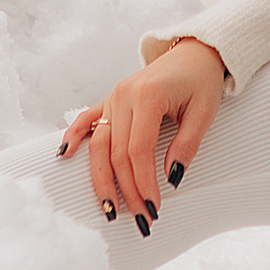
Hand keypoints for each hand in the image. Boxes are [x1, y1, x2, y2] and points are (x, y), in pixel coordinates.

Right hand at [60, 38, 226, 228]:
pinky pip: (87, 120)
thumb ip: (187, 145)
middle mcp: (124, 96)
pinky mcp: (110, 99)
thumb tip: (171, 178)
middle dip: (126, 189)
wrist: (194, 52)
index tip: (153, 208)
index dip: (143, 182)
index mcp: (148, 96)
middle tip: (139, 217)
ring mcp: (113, 97)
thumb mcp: (204, 112)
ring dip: (101, 178)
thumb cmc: (202, 81)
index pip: (139, 151)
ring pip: (99, 144)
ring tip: (108, 207)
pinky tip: (64, 156)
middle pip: (116, 153)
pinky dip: (74, 137)